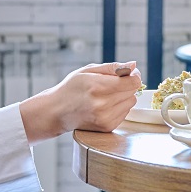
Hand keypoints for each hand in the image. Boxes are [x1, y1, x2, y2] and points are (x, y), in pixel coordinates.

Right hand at [18, 61, 141, 141]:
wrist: (57, 111)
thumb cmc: (71, 88)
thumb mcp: (88, 70)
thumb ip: (113, 67)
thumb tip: (134, 64)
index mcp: (97, 87)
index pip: (132, 82)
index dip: (134, 75)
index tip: (128, 73)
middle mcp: (102, 104)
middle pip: (132, 92)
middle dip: (127, 85)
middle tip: (112, 84)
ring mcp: (105, 118)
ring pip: (131, 102)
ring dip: (123, 97)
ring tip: (106, 95)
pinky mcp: (107, 127)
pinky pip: (125, 112)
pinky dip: (119, 107)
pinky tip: (104, 105)